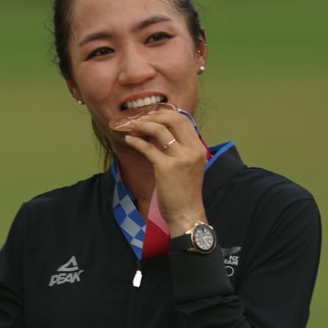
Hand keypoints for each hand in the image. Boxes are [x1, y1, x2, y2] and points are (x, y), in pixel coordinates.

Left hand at [121, 108, 207, 234]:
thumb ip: (179, 149)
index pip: (184, 120)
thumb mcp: (188, 166)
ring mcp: (180, 158)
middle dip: (154, 115)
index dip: (165, 114)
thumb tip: (159, 132)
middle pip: (173, 119)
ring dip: (143, 126)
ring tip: (132, 128)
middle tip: (140, 120)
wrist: (186, 213)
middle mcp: (192, 150)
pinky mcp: (166, 168)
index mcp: (198, 148)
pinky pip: (148, 148)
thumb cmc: (184, 192)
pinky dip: (136, 141)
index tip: (152, 116)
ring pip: (159, 130)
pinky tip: (129, 140)